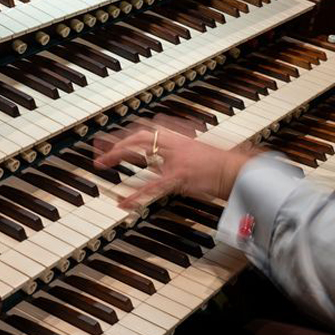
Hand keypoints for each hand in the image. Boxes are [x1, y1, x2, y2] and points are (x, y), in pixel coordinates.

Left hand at [94, 116, 257, 208]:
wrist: (235, 171)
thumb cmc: (217, 165)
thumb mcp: (193, 151)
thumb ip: (174, 151)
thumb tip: (157, 155)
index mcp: (177, 137)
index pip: (145, 131)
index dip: (126, 136)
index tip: (110, 141)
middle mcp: (174, 144)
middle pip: (138, 138)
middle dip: (117, 144)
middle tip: (100, 153)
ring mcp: (175, 160)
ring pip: (141, 156)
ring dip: (118, 159)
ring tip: (101, 164)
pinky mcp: (178, 177)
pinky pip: (152, 186)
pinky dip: (136, 195)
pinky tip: (124, 202)